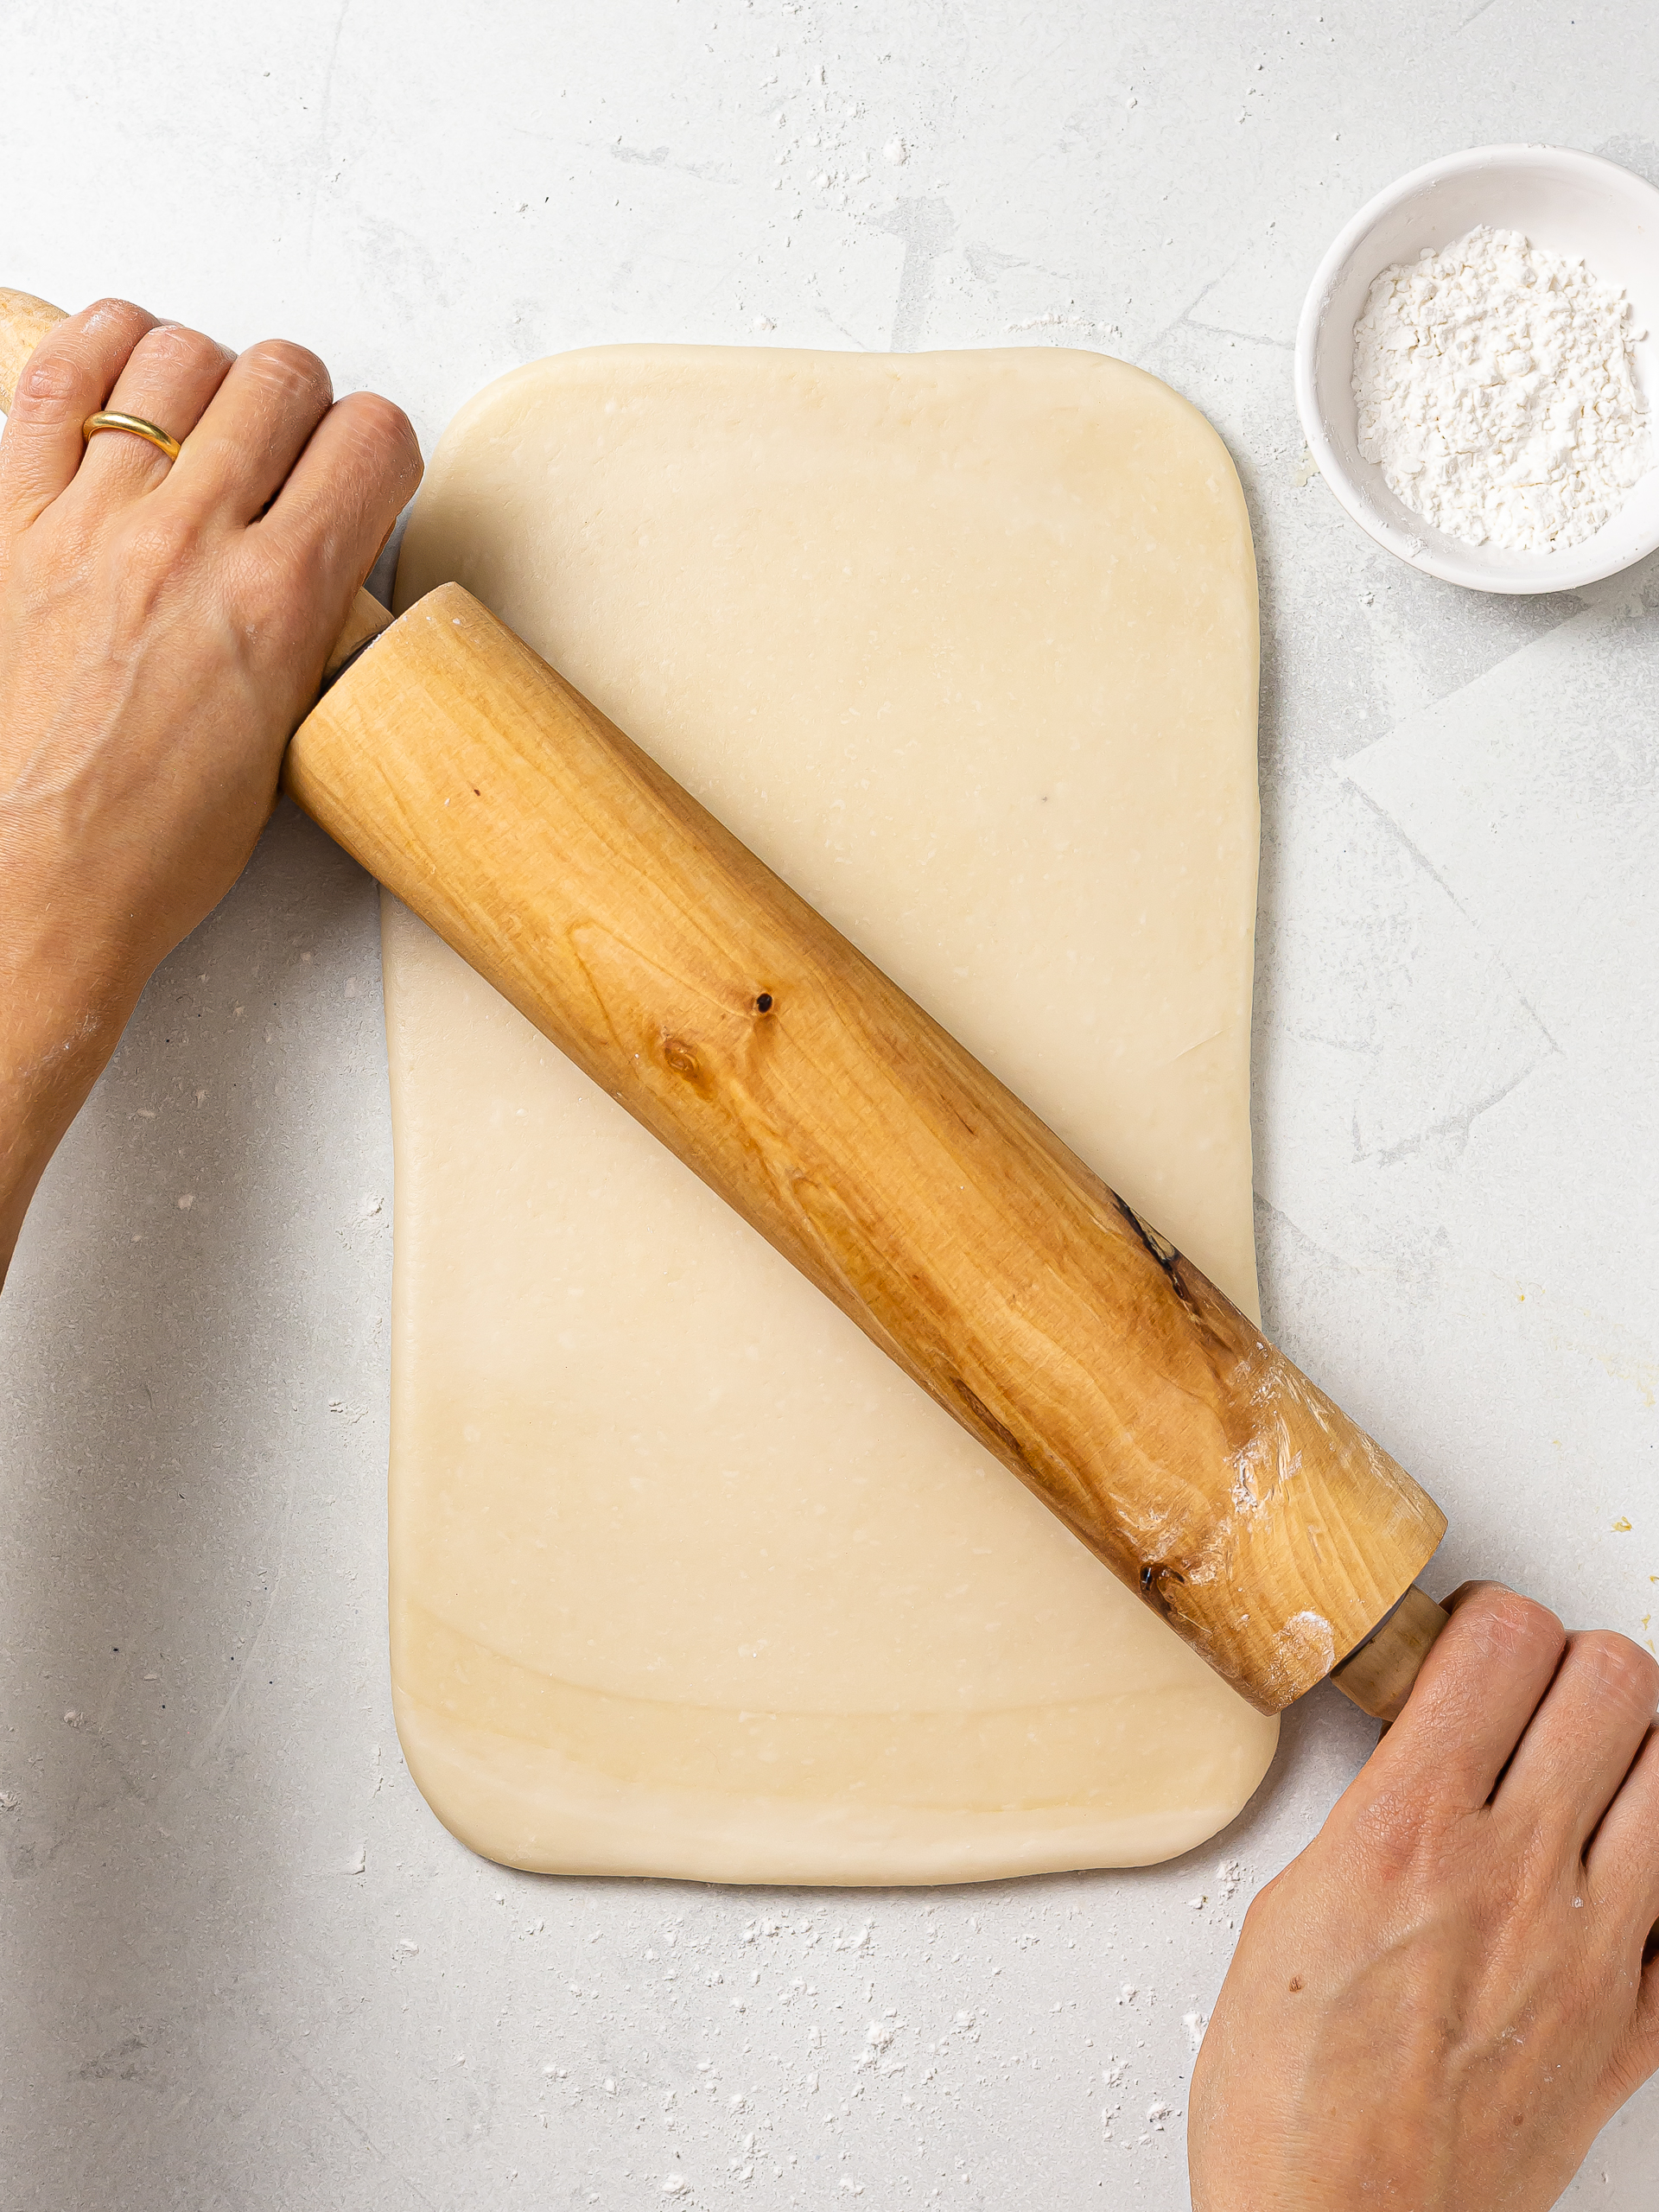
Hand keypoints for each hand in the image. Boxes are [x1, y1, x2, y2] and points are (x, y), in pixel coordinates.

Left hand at [0, 297, 419, 1276]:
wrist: (33, 889)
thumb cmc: (146, 849)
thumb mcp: (280, 743)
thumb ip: (302, 635)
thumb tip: (310, 572)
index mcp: (278, 604)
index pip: (371, 444)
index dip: (380, 446)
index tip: (368, 469)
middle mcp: (190, 542)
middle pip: (280, 377)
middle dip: (302, 403)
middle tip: (291, 448)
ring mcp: (91, 521)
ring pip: (177, 359)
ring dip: (206, 377)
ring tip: (204, 420)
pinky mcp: (11, 519)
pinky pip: (57, 377)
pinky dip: (101, 348)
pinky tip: (122, 368)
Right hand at [1189, 1583, 1658, 2210]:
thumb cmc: (1287, 2104)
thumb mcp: (1287, 1913)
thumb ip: (1373, 1817)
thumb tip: (1419, 1756)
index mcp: (1407, 1833)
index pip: (1503, 1643)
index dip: (1492, 1620)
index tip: (1473, 1644)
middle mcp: (1514, 1875)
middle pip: (1614, 1681)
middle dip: (1576, 1664)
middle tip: (1537, 1696)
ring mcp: (1593, 1952)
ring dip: (1639, 1753)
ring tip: (1591, 1775)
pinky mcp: (1633, 2030)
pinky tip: (1624, 1884)